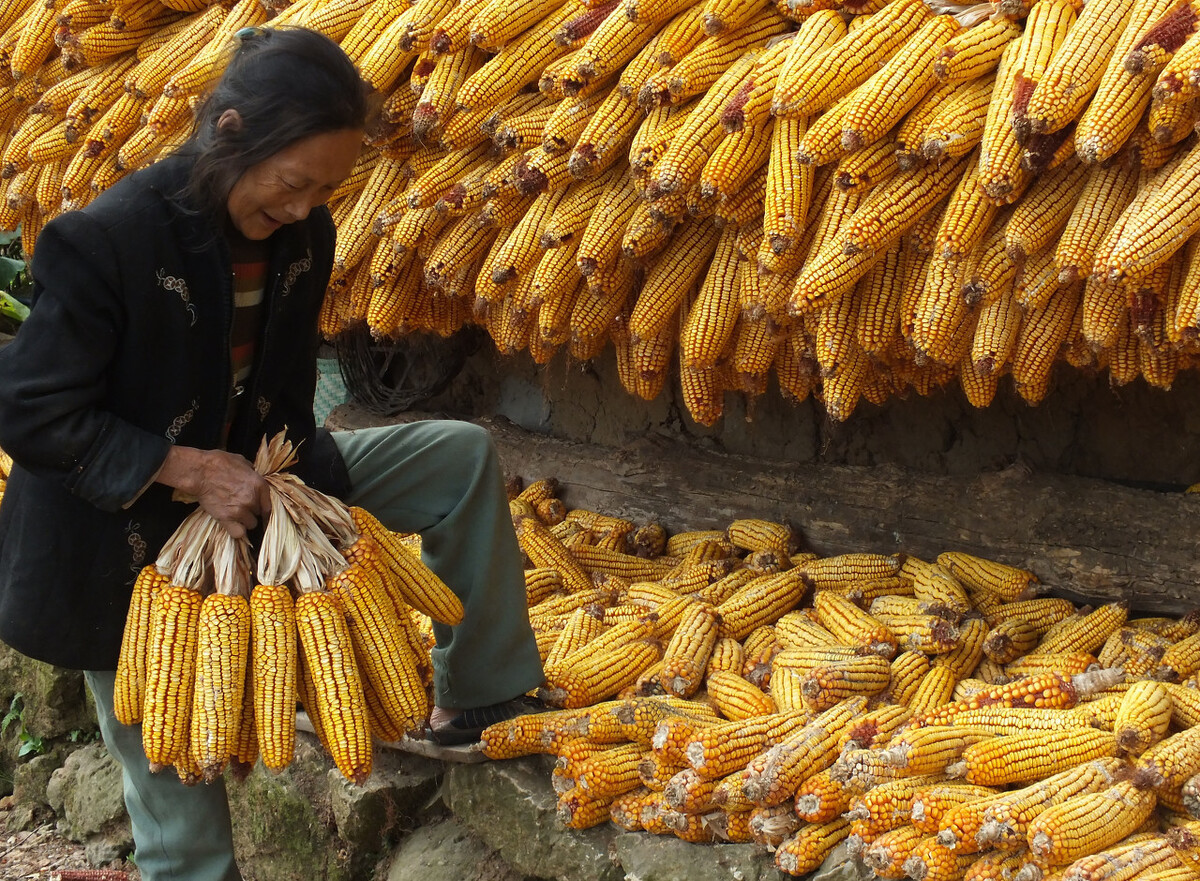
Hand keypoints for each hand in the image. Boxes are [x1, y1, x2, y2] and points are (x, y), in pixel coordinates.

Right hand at [156, 446, 271, 538]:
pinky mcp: (226, 519)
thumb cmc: (219, 463)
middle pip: (258, 514)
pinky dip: (236, 531)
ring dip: (244, 521)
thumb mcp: (242, 462)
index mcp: (259, 485)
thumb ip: (251, 472)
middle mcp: (252, 499)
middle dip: (252, 511)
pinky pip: (238, 533)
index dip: (265, 511)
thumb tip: (253, 475)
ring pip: (250, 524)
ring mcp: (240, 510)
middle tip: (240, 505)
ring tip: (234, 514)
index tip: (263, 515)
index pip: (269, 505)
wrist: (199, 472)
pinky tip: (232, 525)